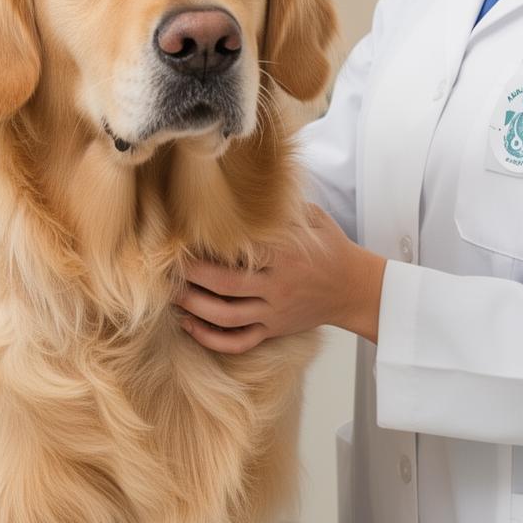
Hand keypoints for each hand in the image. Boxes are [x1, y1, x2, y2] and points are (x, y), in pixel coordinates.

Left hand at [174, 203, 386, 353]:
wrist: (355, 289)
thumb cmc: (330, 248)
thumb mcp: (313, 218)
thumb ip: (283, 206)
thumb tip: (252, 180)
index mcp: (286, 254)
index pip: (241, 251)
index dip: (209, 247)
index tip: (184, 239)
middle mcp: (278, 285)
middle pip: (226, 285)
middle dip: (192, 277)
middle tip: (168, 267)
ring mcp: (275, 311)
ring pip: (227, 317)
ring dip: (195, 308)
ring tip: (172, 296)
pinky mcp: (274, 330)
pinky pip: (240, 342)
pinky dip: (213, 339)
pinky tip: (191, 327)